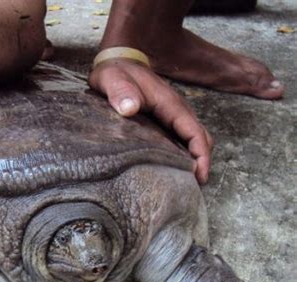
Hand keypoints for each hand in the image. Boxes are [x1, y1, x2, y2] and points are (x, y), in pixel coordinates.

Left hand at [88, 58, 212, 183]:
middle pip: (200, 138)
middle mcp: (176, 110)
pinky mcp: (164, 120)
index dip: (201, 154)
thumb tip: (130, 108)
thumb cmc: (115, 72)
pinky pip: (181, 139)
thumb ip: (120, 92)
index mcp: (169, 103)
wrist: (116, 61)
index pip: (194, 131)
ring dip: (194, 159)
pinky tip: (173, 169)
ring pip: (193, 139)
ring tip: (186, 183)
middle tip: (194, 187)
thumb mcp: (112, 79)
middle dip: (202, 162)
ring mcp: (171, 115)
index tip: (200, 176)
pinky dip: (183, 154)